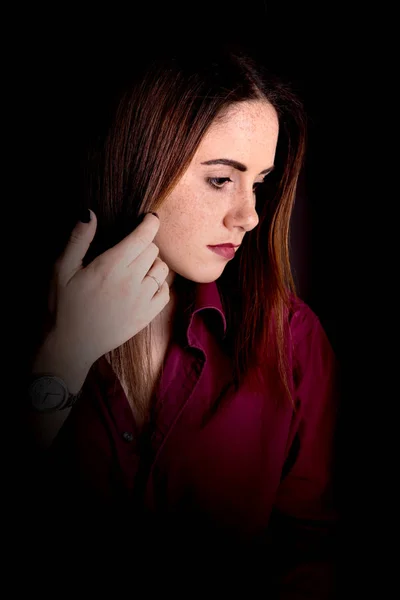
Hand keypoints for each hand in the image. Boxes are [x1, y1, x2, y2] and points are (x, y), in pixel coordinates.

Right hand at [46, 210, 169, 366]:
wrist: (70, 345)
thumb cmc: (63, 306)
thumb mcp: (62, 269)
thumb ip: (78, 240)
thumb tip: (90, 213)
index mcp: (111, 266)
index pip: (143, 237)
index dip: (150, 223)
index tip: (150, 218)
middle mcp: (132, 281)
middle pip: (153, 250)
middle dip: (144, 244)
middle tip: (131, 248)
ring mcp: (142, 300)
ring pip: (162, 270)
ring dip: (153, 263)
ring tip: (137, 267)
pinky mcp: (147, 317)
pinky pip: (165, 292)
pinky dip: (159, 285)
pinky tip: (144, 285)